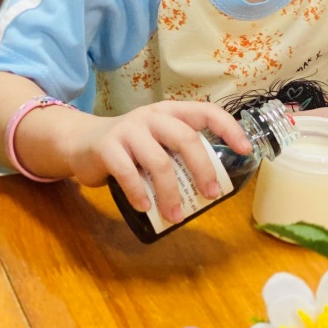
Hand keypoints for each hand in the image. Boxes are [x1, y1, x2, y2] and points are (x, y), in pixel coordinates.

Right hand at [46, 101, 251, 223]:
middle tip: (211, 195)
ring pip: (159, 161)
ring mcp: (128, 130)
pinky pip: (128, 173)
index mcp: (170, 113)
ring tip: (176, 215)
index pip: (206, 111)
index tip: (246, 150)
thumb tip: (213, 187)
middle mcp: (151, 116)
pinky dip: (139, 193)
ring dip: (171, 193)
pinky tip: (146, 207)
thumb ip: (179, 154)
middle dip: (202, 169)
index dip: (228, 128)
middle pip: (186, 139)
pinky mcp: (107, 147)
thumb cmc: (129, 148)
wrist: (81, 142)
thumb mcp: (157, 143)